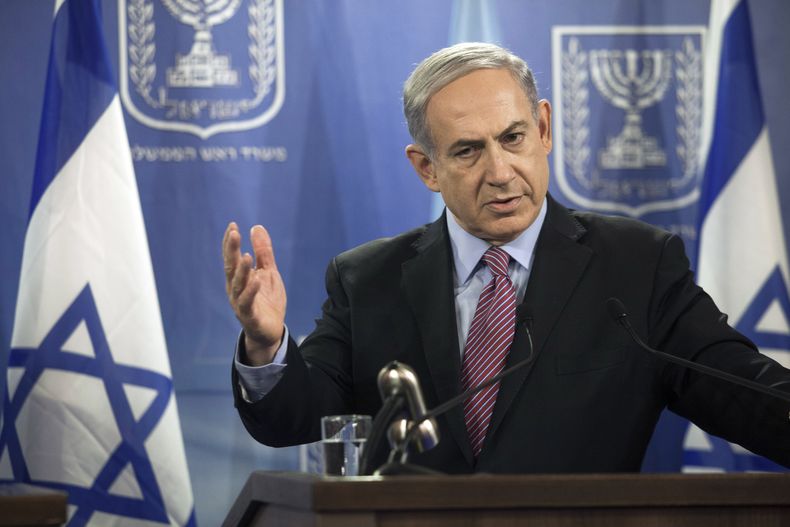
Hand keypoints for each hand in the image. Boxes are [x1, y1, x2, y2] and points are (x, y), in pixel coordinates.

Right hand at [223, 222, 286, 364]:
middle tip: (234, 233)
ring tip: (246, 255)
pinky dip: (251, 291)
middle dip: (231, 250)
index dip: (230, 242)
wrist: (271, 331)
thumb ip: (263, 252)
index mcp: (238, 278)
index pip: (231, 257)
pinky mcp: (250, 316)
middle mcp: (235, 289)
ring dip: (241, 270)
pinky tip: (257, 279)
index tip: (233, 225)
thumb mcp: (268, 272)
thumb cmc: (267, 300)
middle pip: (231, 267)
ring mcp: (241, 303)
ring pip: (238, 285)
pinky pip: (248, 303)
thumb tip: (256, 227)